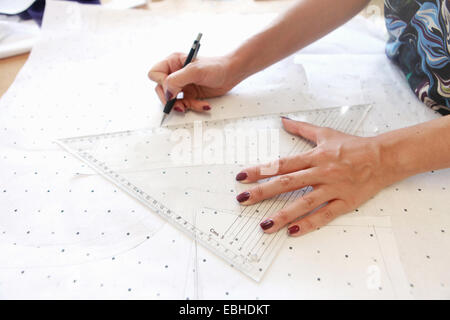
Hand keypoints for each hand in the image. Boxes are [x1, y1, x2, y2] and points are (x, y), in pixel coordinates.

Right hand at [148, 53, 237, 112]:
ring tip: (191, 105)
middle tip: (178, 103)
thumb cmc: (216, 67)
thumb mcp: (195, 71)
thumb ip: (177, 80)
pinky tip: (202, 104)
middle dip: (170, 98)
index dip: (162, 83)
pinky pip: (185, 104)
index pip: (155, 74)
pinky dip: (193, 106)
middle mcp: (176, 73)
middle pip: (161, 89)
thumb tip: (167, 93)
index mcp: (173, 62)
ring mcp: (182, 85)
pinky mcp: (190, 94)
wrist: (232, 74)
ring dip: (182, 105)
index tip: (173, 90)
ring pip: (173, 100)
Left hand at [235, 117, 397, 236]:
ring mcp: (332, 188)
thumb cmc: (354, 146)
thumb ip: (302, 129)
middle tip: (243, 199)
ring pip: (304, 203)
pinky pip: (325, 215)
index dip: (261, 170)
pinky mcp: (345, 201)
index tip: (242, 177)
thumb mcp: (326, 134)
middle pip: (287, 183)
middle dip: (263, 192)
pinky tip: (293, 232)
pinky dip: (309, 224)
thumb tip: (284, 121)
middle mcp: (321, 172)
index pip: (282, 164)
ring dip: (282, 214)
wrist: (384, 157)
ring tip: (264, 225)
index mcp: (314, 157)